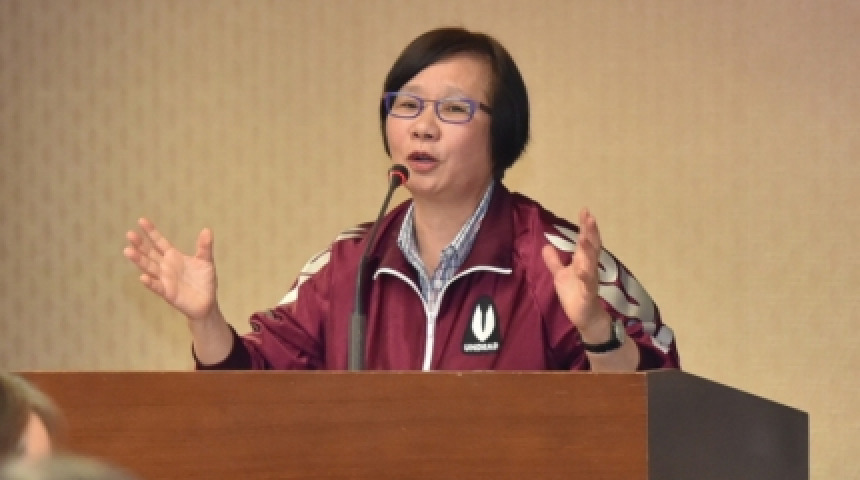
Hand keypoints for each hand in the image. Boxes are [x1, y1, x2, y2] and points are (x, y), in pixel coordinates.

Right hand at [123, 218, 217, 321]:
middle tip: (129, 234)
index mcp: (173, 256)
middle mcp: (165, 266)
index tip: (141, 220)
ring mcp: (165, 279)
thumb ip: (205, 247)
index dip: (151, 232)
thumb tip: (207, 229)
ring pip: (149, 268)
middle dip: (140, 244)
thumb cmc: (204, 281)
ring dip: (139, 260)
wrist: (207, 303)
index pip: (159, 242)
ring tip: (128, 251)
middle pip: (150, 253)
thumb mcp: (206, 261)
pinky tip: (142, 277)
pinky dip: (150, 283)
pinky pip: (157, 287)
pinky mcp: (167, 292)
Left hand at [541, 208, 610, 338]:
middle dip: (590, 232)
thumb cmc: (575, 295)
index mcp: (583, 262)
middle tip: (589, 217)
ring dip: (588, 250)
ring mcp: (590, 281)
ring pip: (591, 263)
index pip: (585, 240)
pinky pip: (588, 285)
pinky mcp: (588, 295)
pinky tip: (582, 270)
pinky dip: (586, 278)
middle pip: (592, 247)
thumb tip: (546, 245)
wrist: (586, 317)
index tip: (585, 211)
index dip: (585, 226)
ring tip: (584, 237)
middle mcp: (589, 268)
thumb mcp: (560, 275)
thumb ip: (554, 261)